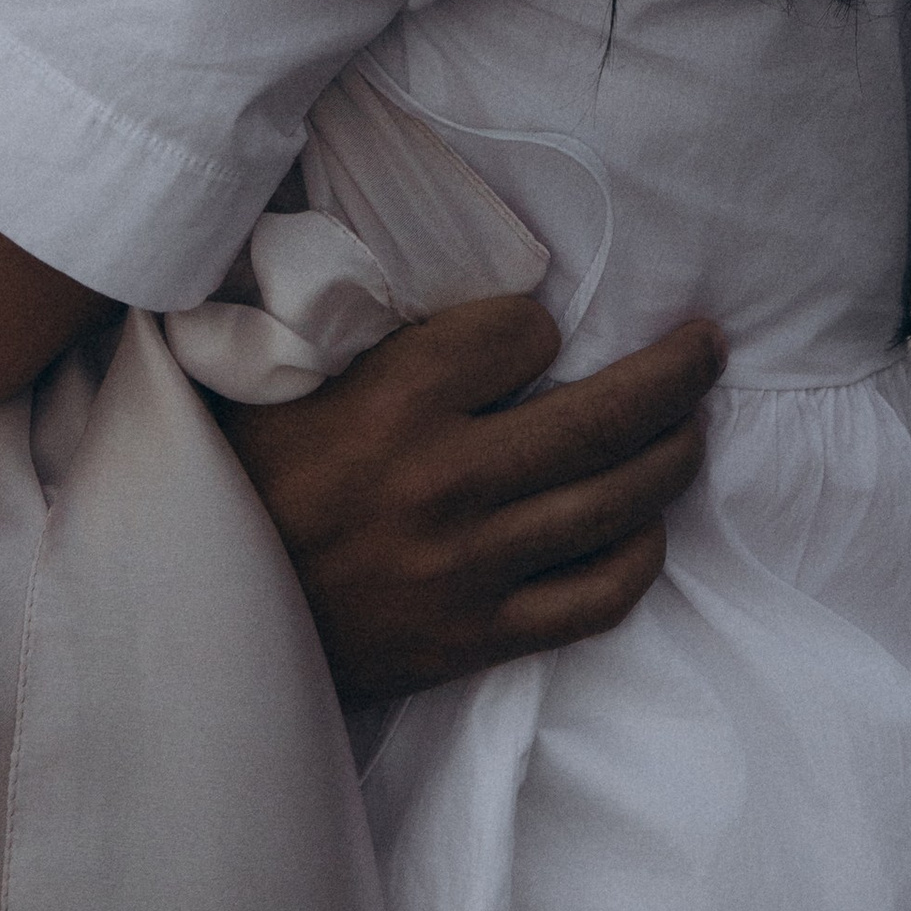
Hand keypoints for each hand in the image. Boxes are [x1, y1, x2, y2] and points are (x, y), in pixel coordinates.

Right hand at [222, 300, 722, 704]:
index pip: (523, 332)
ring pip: (613, 503)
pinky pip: (593, 598)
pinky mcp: (476, 634)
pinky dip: (635, 556)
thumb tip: (436, 276)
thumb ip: (367, 325)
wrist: (201, 610)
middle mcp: (447, 478)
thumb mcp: (282, 372)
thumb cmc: (239, 471)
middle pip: (602, 418)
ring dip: (673, 457)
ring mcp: (471, 565)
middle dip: (675, 375)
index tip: (536, 327)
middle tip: (710, 347)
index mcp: (396, 397)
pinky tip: (645, 526)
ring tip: (695, 428)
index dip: (539, 322)